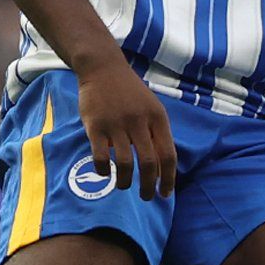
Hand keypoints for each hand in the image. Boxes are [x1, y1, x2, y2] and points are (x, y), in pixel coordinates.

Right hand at [75, 51, 175, 198]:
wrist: (103, 68)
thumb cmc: (130, 92)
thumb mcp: (152, 107)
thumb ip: (157, 133)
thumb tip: (161, 168)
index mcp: (157, 118)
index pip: (168, 155)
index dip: (168, 178)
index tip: (165, 193)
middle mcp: (139, 122)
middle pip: (149, 163)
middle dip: (149, 186)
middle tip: (146, 197)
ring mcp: (117, 124)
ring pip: (126, 164)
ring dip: (126, 182)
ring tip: (124, 186)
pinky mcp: (95, 126)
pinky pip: (101, 156)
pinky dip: (104, 170)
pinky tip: (105, 173)